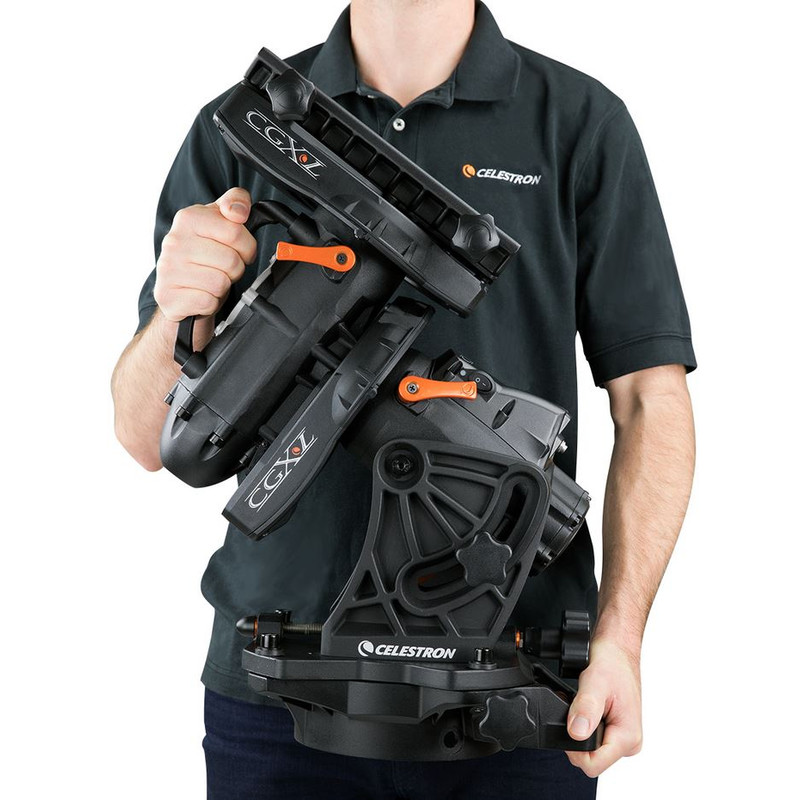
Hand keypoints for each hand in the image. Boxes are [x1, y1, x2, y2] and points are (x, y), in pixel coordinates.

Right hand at [154, 187, 257, 321]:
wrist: (179, 287)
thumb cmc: (204, 254)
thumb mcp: (220, 222)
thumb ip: (235, 203)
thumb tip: (238, 210)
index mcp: (188, 218)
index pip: (236, 232)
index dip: (246, 246)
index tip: (238, 250)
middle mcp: (174, 241)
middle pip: (232, 261)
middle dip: (235, 269)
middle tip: (223, 268)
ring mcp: (168, 269)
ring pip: (221, 282)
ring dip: (223, 286)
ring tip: (211, 280)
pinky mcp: (168, 296)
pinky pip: (208, 302)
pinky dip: (211, 302)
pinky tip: (201, 294)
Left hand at [566, 638, 642, 777]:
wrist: (618, 650)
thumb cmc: (613, 662)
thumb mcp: (595, 681)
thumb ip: (586, 708)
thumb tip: (577, 732)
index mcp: (628, 736)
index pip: (593, 765)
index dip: (574, 749)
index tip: (569, 724)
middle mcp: (628, 741)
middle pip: (590, 759)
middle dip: (575, 737)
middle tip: (575, 708)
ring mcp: (622, 737)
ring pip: (589, 749)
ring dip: (579, 729)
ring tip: (581, 705)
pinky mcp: (615, 730)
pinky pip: (592, 737)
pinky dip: (583, 724)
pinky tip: (584, 708)